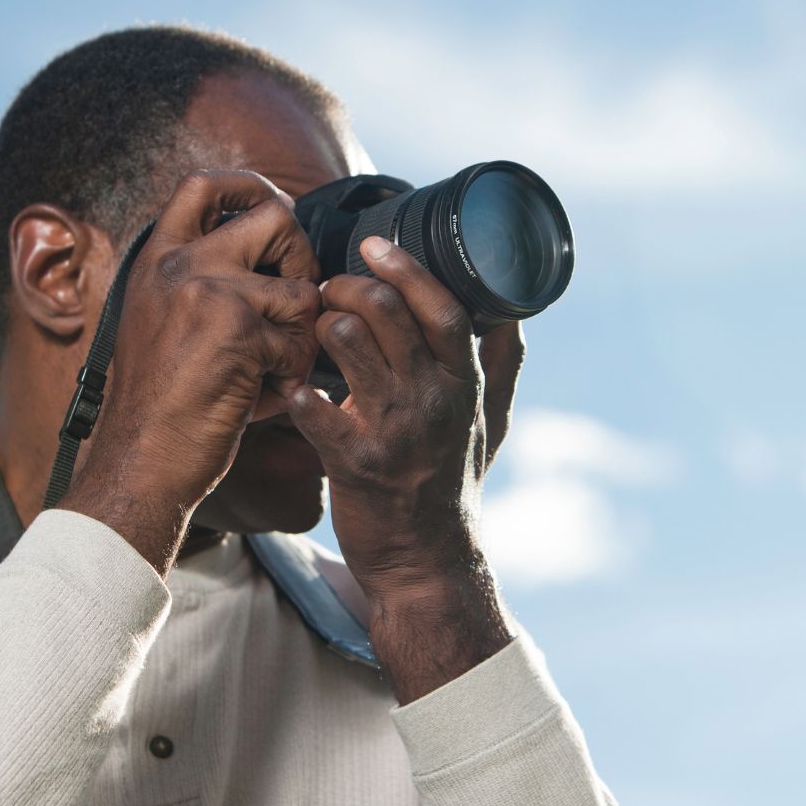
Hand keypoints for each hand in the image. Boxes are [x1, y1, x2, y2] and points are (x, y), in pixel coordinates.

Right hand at [60, 170, 320, 572]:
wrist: (140, 458)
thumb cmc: (157, 402)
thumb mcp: (159, 320)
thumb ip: (198, 280)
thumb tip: (266, 255)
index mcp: (158, 259)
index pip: (203, 185)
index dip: (250, 188)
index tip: (275, 209)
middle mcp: (180, 265)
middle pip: (276, 217)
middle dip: (302, 257)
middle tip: (295, 303)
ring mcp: (210, 293)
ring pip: (303, 289)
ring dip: (302, 335)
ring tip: (272, 370)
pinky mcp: (241, 332)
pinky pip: (302, 342)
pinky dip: (292, 376)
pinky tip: (262, 397)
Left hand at [283, 236, 524, 700]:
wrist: (428, 562)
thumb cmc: (453, 485)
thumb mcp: (492, 426)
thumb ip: (503, 368)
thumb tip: (514, 315)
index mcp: (465, 386)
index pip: (443, 309)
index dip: (408, 269)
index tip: (376, 243)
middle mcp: (434, 401)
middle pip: (390, 313)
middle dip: (352, 285)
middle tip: (329, 284)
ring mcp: (395, 432)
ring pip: (351, 345)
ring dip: (324, 324)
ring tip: (312, 325)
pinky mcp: (354, 463)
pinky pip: (314, 409)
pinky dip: (296, 390)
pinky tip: (290, 384)